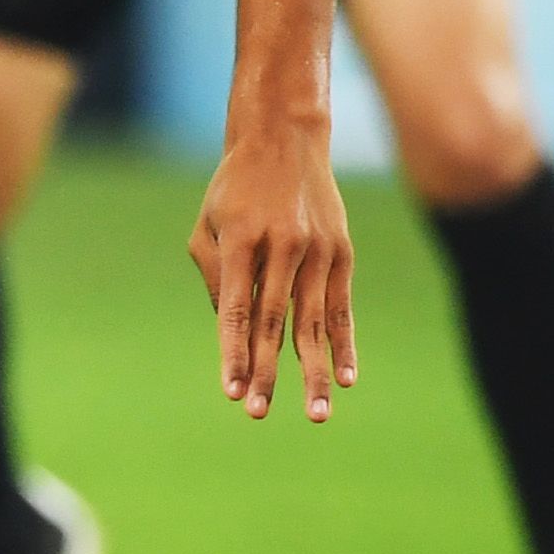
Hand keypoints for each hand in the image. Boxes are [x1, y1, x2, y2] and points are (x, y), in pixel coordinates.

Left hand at [188, 118, 355, 422]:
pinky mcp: (341, 253)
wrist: (283, 139)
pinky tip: (346, 378)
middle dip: (266, 372)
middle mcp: (282, 246)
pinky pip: (342, 307)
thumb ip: (215, 278)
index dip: (233, 352)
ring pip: (313, 322)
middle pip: (274, 322)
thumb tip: (232, 331)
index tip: (230, 391)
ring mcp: (317, 250)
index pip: (236, 309)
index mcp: (240, 240)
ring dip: (313, 371)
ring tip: (315, 414)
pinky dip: (345, 344)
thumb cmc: (233, 188)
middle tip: (258, 413)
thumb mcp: (207, 224)